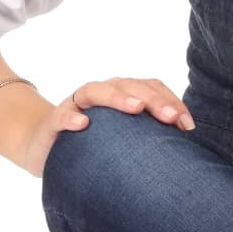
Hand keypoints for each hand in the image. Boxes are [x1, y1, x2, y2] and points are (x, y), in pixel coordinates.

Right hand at [23, 76, 195, 179]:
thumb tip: (185, 143)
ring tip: (136, 109)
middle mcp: (102, 92)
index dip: (170, 101)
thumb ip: (148, 135)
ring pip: (96, 90)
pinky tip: (83, 124)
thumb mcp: (123, 138)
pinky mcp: (54, 120)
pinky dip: (72, 117)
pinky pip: (62, 114)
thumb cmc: (93, 142)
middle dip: (153, 100)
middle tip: (170, 118)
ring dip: (118, 98)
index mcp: (122, 94)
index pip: (150, 88)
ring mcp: (77, 104)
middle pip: (129, 85)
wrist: (45, 146)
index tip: (187, 125)